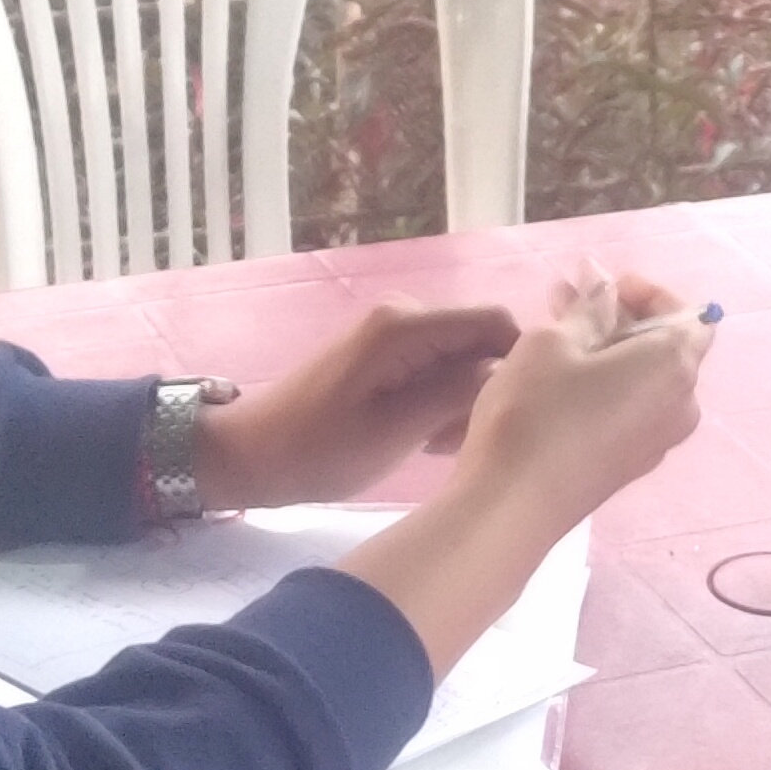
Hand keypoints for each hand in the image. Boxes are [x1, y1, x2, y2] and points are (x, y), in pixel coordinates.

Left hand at [198, 301, 520, 509]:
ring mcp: (396, 332)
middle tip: (462, 442)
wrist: (254, 454)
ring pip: (463, 361)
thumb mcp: (395, 431)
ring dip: (462, 403)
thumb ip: (454, 395)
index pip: (495, 323)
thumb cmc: (319, 450)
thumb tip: (507, 373)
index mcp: (405, 325)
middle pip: (481, 343)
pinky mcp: (389, 352)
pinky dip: (441, 403)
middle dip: (485, 391)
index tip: (513, 415)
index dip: (517, 366)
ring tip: (437, 447)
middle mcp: (405, 315)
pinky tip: (424, 439)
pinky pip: (438, 369)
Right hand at [334, 268, 713, 679]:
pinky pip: (629, 410)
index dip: (647, 293)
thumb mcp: (553, 342)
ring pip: (642, 380)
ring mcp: (657, 442)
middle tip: (567, 300)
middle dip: (619, 318)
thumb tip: (604, 288)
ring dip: (607, 350)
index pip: (688, 315)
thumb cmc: (536, 410)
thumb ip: (588, 310)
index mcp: (675, 367)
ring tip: (554, 331)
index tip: (604, 285)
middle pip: (665, 348)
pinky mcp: (629, 466)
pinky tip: (559, 377)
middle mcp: (681, 405)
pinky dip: (604, 384)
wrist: (513, 504)